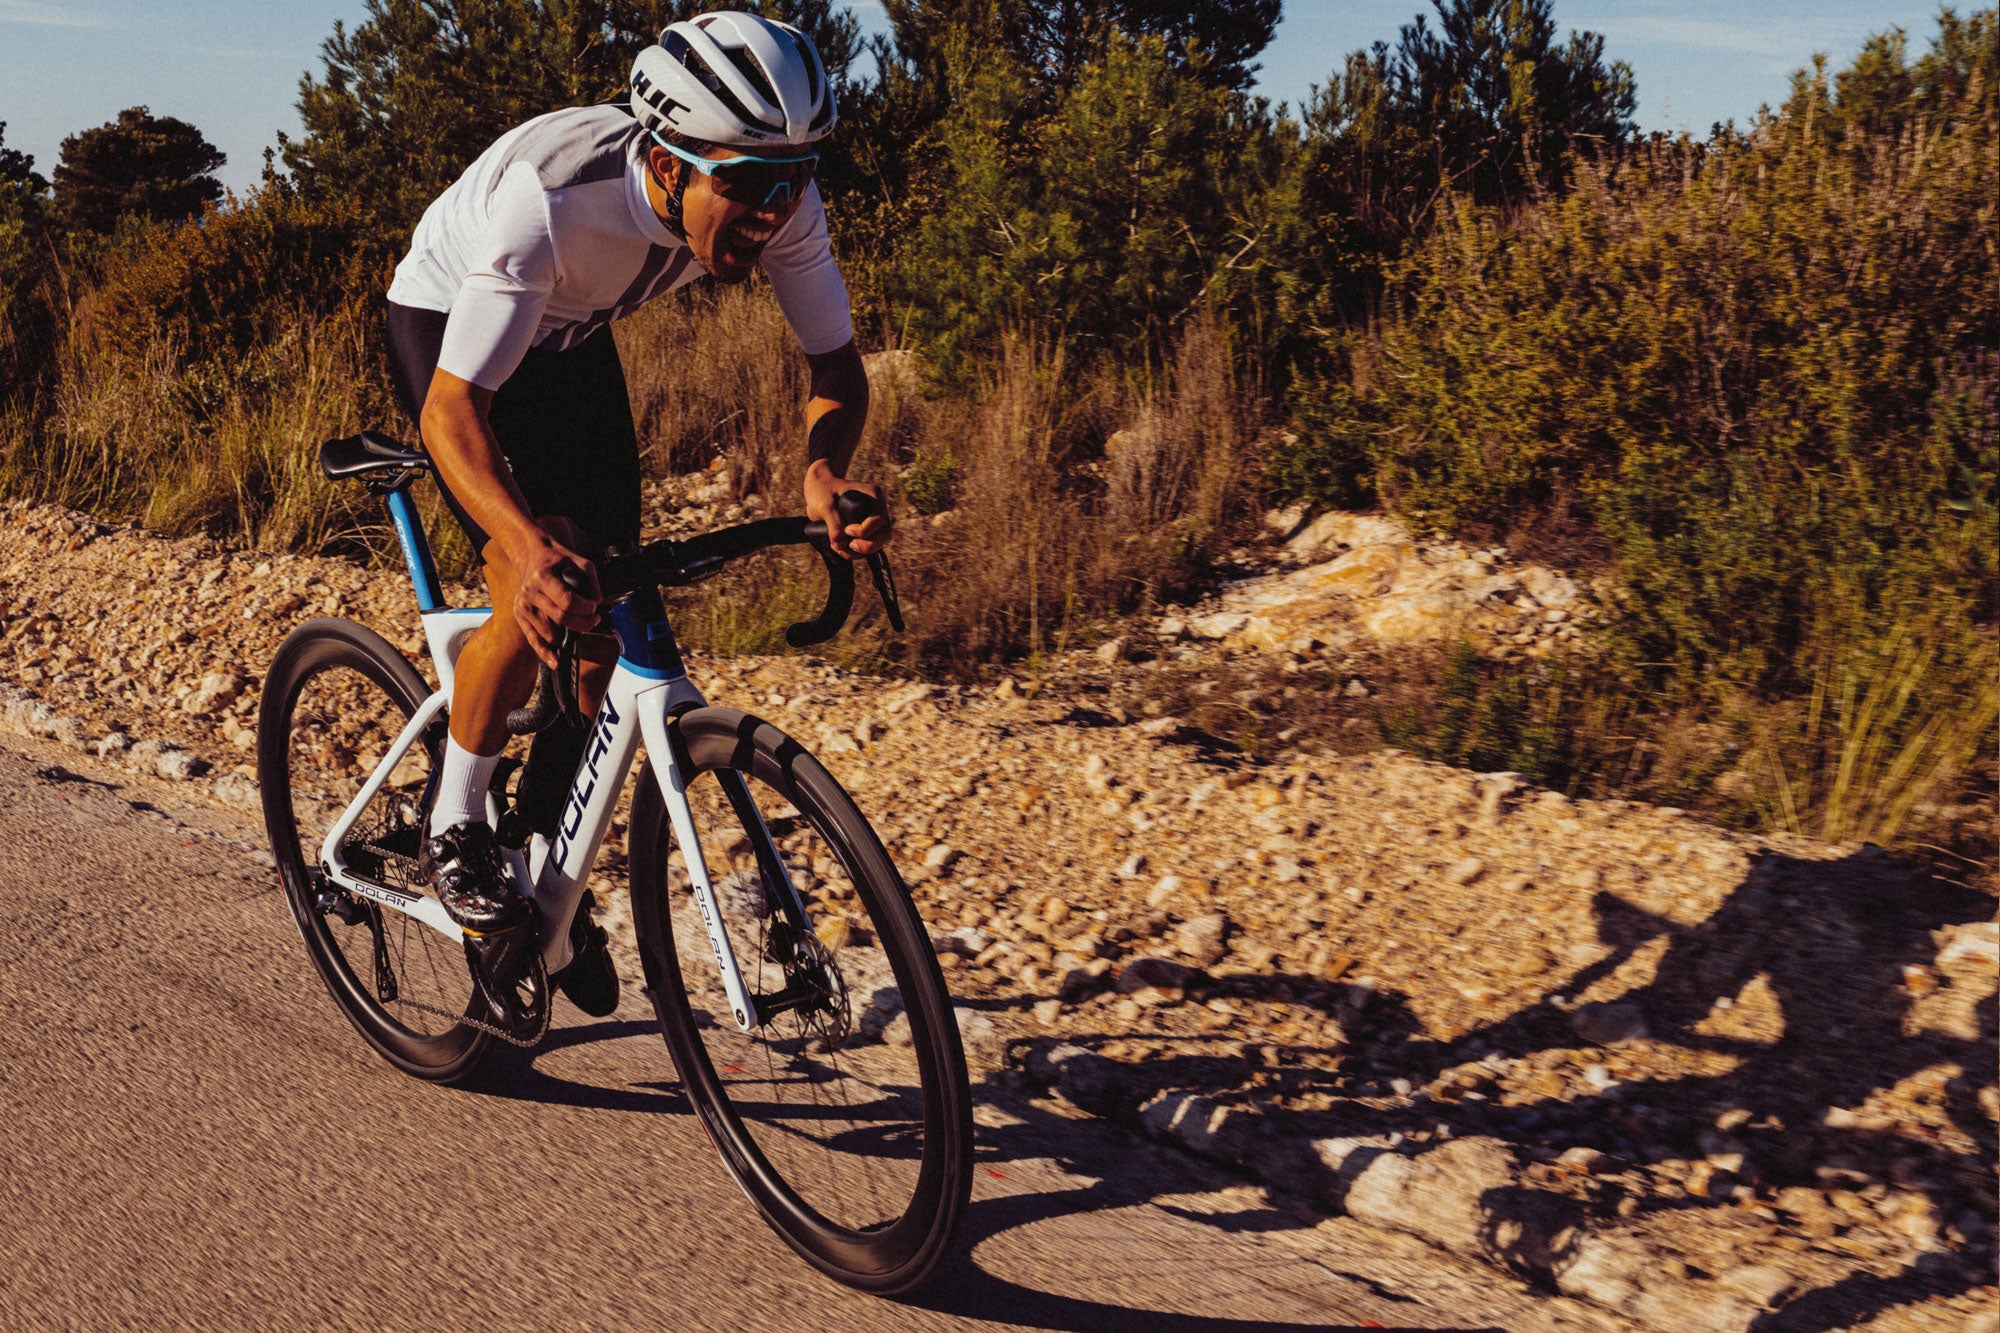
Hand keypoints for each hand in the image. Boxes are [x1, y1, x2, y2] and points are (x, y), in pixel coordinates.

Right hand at [508, 528, 599, 667]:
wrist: (536, 557)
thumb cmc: (561, 561)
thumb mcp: (582, 563)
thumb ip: (592, 583)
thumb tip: (596, 604)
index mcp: (543, 576)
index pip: (566, 601)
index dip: (585, 608)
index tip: (594, 607)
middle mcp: (529, 592)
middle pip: (560, 618)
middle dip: (583, 623)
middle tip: (594, 619)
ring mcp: (522, 606)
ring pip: (549, 633)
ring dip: (569, 635)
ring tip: (579, 626)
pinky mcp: (520, 616)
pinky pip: (533, 639)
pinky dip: (545, 653)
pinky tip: (556, 662)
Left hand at [804, 463, 892, 559]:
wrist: (817, 489)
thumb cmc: (822, 490)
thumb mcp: (825, 504)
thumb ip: (833, 523)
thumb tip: (841, 544)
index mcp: (873, 496)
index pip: (879, 519)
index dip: (864, 530)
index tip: (847, 530)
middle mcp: (876, 508)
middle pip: (884, 534)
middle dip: (868, 545)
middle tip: (849, 546)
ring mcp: (871, 520)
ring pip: (878, 543)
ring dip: (861, 552)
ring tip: (839, 547)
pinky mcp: (864, 530)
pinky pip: (867, 546)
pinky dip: (855, 553)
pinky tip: (841, 549)